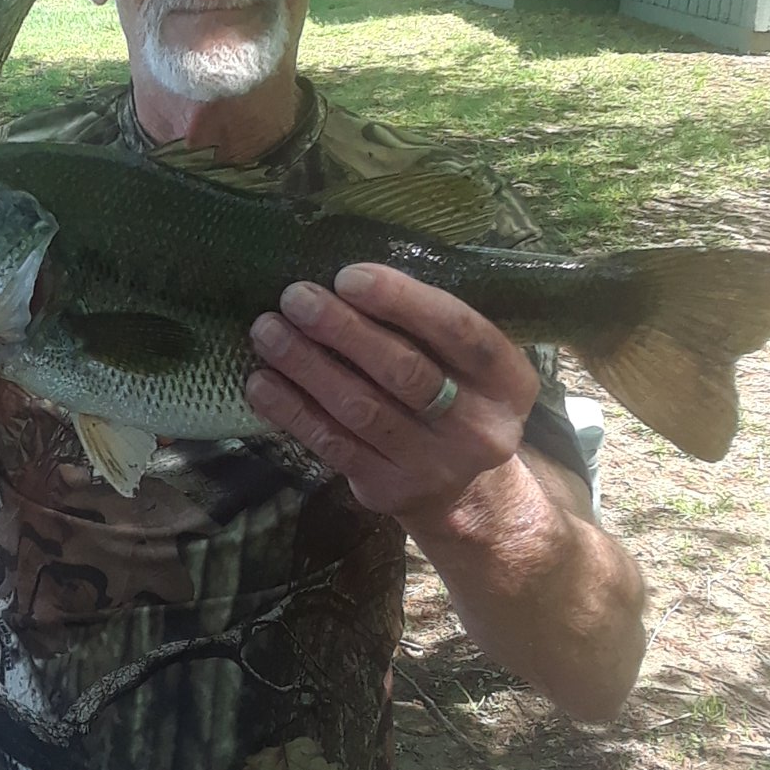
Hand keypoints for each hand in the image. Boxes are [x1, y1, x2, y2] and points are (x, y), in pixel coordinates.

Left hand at [245, 263, 539, 521]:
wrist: (466, 494)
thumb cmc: (453, 396)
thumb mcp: (464, 362)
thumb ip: (424, 326)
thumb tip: (343, 277)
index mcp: (508, 381)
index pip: (460, 332)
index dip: (402, 300)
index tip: (347, 276)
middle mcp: (480, 427)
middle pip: (404, 371)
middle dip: (342, 329)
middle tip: (295, 297)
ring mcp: (434, 466)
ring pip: (360, 409)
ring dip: (306, 365)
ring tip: (267, 330)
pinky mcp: (390, 491)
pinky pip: (332, 444)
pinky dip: (291, 410)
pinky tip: (261, 381)